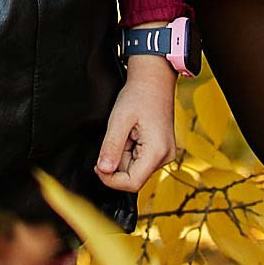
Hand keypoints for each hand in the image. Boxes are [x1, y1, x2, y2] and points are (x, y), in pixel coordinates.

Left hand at [96, 54, 175, 193]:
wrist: (153, 81)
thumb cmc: (139, 95)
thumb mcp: (119, 120)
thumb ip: (111, 147)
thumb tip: (103, 170)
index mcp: (156, 152)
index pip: (132, 183)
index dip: (111, 179)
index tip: (98, 166)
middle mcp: (164, 157)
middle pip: (133, 176)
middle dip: (117, 161)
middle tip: (116, 137)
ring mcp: (164, 154)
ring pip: (134, 168)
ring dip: (123, 155)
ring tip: (126, 132)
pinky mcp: (160, 151)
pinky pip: (139, 160)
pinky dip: (130, 150)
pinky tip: (132, 134)